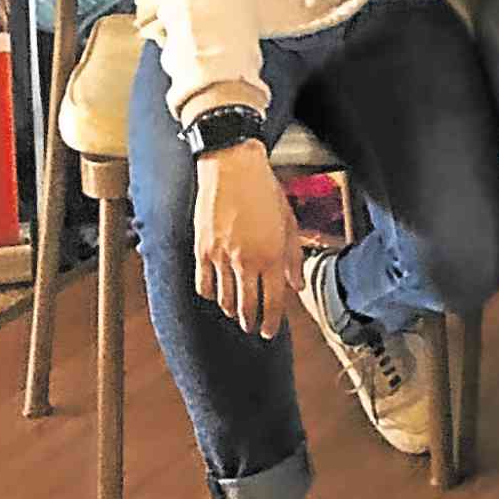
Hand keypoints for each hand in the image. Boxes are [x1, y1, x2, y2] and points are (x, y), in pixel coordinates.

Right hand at [194, 140, 302, 339]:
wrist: (233, 167)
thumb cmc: (264, 190)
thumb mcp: (289, 222)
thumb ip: (294, 257)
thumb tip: (297, 285)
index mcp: (272, 255)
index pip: (273, 301)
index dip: (272, 321)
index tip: (269, 331)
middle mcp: (247, 260)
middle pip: (247, 307)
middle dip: (252, 322)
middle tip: (253, 329)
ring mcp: (221, 257)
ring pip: (224, 299)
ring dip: (231, 310)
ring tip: (235, 314)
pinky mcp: (201, 249)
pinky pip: (203, 283)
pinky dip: (209, 294)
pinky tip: (214, 295)